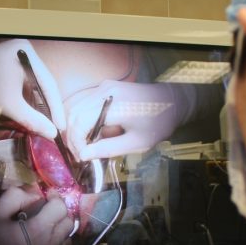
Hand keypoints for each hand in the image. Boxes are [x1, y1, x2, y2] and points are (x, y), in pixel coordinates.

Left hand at [0, 39, 64, 139]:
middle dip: (48, 109)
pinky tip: (31, 118)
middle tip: (54, 129)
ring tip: (44, 127)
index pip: (50, 84)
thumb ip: (32, 119)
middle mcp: (24, 54)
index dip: (56, 108)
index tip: (60, 127)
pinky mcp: (7, 70)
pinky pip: (23, 89)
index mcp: (27, 54)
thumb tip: (51, 134)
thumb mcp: (8, 104)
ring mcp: (15, 61)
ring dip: (38, 109)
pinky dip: (27, 104)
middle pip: (43, 86)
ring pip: (33, 89)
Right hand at [0, 186, 73, 244]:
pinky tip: (43, 236)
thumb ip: (14, 197)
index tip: (46, 195)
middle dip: (60, 211)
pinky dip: (57, 239)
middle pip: (68, 222)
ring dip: (59, 226)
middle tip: (46, 208)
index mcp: (37, 230)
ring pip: (67, 236)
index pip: (60, 208)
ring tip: (45, 222)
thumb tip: (31, 192)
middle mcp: (48, 244)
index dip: (55, 197)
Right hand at [66, 80, 190, 159]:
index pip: (80, 122)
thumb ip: (108, 149)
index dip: (76, 142)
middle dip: (73, 137)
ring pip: (76, 108)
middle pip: (74, 114)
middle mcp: (104, 91)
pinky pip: (84, 105)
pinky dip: (82, 121)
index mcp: (114, 104)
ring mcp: (103, 87)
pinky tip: (91, 135)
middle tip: (80, 155)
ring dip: (76, 129)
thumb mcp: (136, 142)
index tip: (82, 157)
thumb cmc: (157, 124)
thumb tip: (84, 155)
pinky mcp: (104, 88)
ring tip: (84, 147)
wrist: (172, 101)